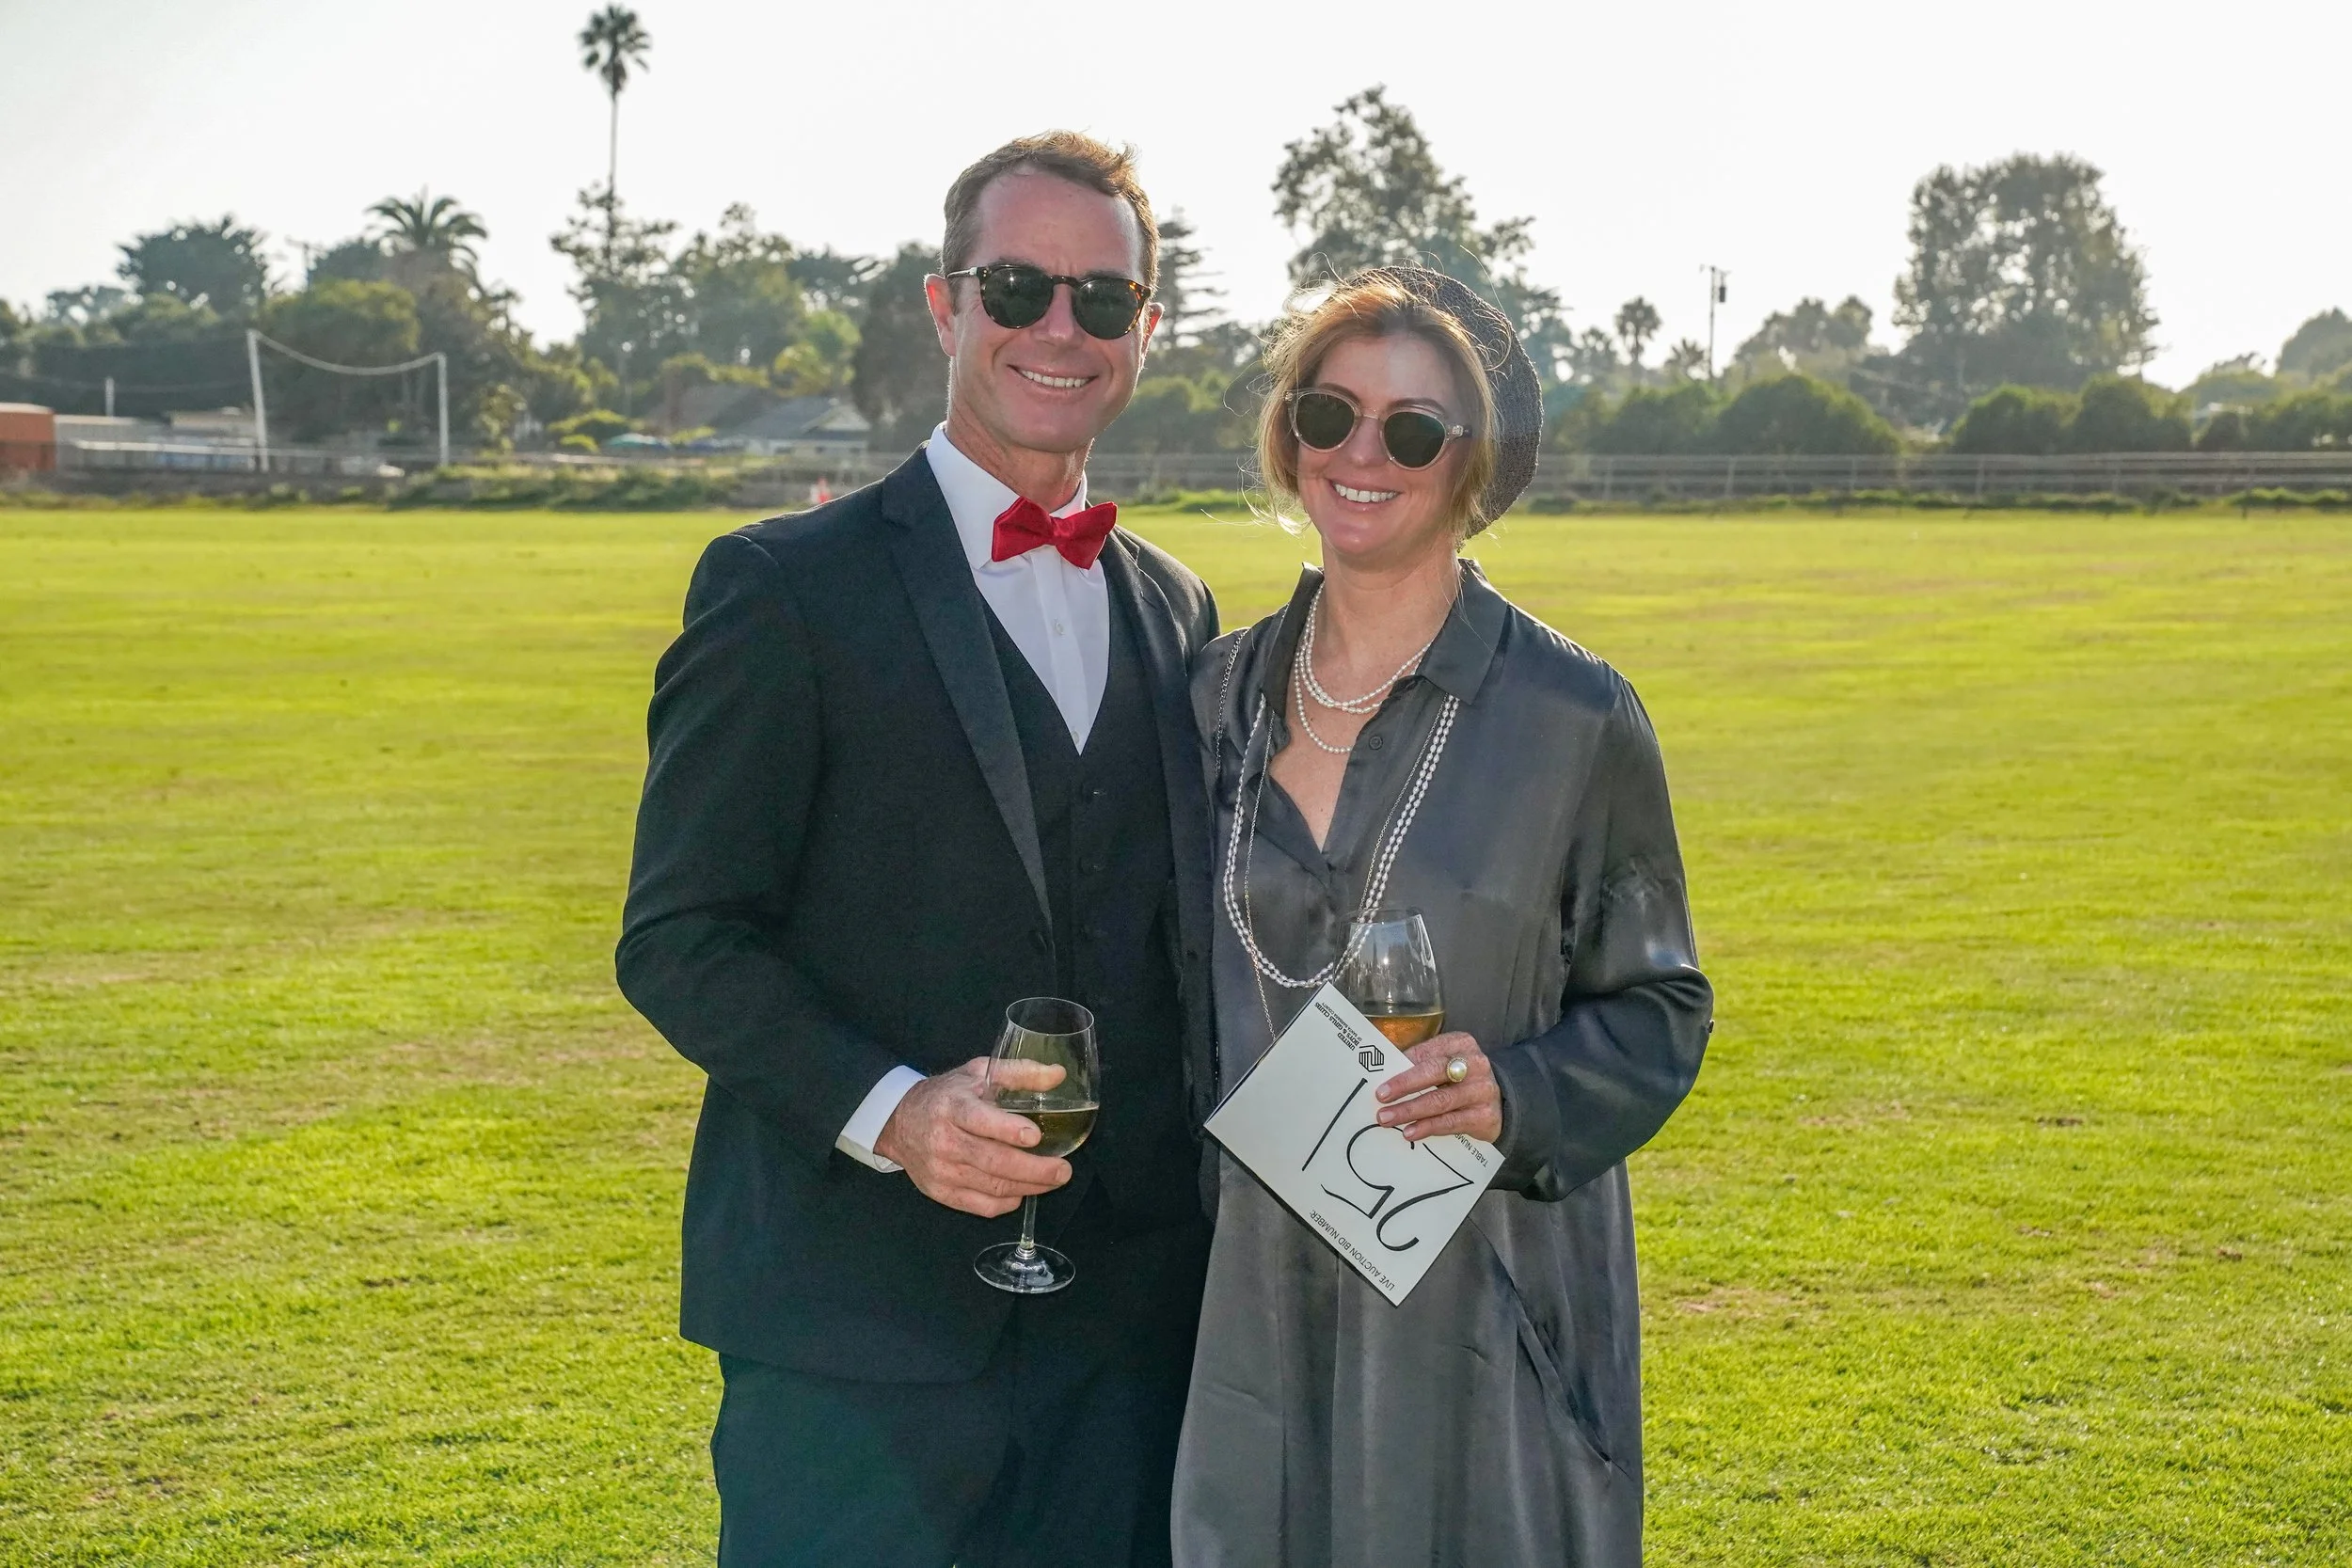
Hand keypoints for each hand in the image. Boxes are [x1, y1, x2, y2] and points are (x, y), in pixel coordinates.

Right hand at [874, 1058, 1073, 1217]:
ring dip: (1028, 1187)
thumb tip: (1058, 1074)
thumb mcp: (979, 1073)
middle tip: (1063, 1170)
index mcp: (953, 1107)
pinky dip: (1006, 1203)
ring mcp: (941, 1171)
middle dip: (1033, 1169)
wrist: (899, 1122)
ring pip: (991, 1187)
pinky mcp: (941, 1192)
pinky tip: (1023, 1192)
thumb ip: (1020, 1072)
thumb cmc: (947, 1095)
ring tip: (1054, 1180)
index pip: (979, 1121)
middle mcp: (944, 1141)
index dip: (1007, 1130)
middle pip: (992, 1161)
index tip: (1035, 1135)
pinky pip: (980, 1206)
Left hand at [1373, 1031, 1502, 1143]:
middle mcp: (1474, 1064)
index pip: (1427, 1053)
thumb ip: (1421, 1066)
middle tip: (1381, 1097)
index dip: (1402, 1066)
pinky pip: (1450, 1122)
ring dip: (1410, 1110)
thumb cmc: (1461, 1081)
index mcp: (1461, 1044)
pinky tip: (1410, 1132)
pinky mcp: (1484, 1115)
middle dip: (1404, 1085)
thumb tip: (1383, 1075)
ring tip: (1387, 1118)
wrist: (1501, 1104)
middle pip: (1434, 1072)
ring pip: (1440, 1100)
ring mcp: (1482, 1090)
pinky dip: (1427, 1127)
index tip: (1380, 1080)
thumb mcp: (1447, 1065)